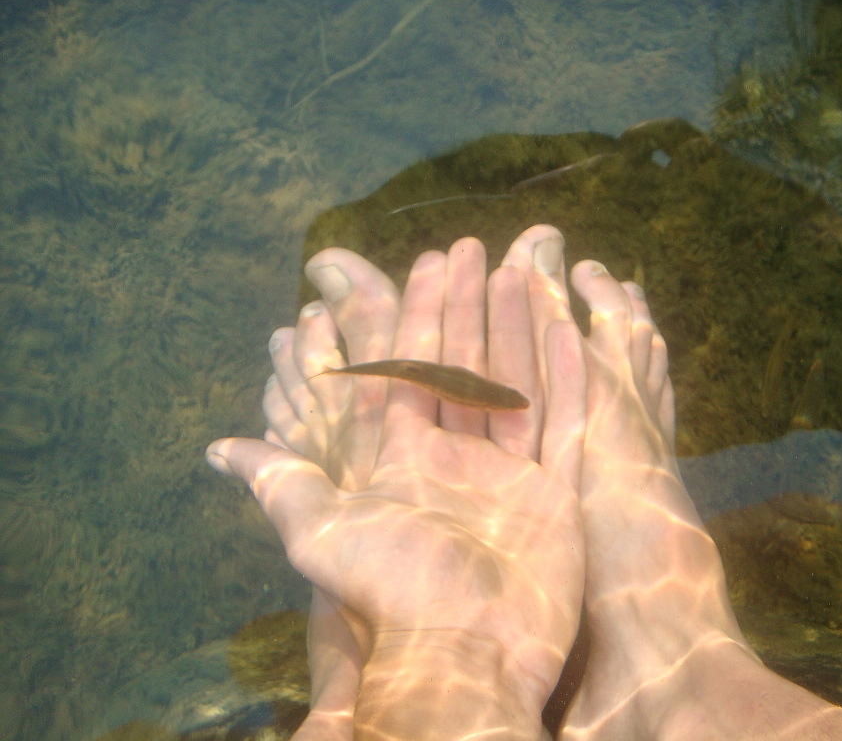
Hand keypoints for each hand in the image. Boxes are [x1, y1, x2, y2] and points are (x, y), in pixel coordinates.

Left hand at [209, 235, 586, 739]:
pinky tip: (566, 332)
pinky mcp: (551, 490)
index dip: (411, 314)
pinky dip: (564, 379)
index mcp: (402, 457)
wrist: (466, 652)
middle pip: (459, 363)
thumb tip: (215, 449)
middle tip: (465, 249)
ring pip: (510, 381)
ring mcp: (506, 471)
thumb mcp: (322, 532)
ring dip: (513, 326)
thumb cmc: (393, 589)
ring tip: (517, 270)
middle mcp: (454, 456)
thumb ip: (279, 480)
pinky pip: (560, 423)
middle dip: (461, 305)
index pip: (406, 368)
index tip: (418, 264)